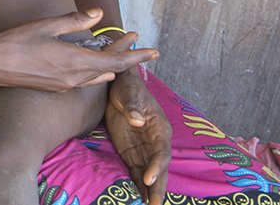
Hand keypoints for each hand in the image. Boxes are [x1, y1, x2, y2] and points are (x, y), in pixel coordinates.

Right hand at [0, 9, 157, 90]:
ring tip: (125, 51)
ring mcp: (64, 84)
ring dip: (113, 63)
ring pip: (97, 75)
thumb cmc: (15, 41)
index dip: (136, 54)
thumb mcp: (46, 25)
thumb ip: (75, 20)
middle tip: (146, 49)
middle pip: (111, 69)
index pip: (116, 60)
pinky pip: (84, 79)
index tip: (153, 50)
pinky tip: (98, 64)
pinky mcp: (55, 86)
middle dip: (130, 57)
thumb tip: (99, 14)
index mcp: (75, 61)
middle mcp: (74, 77)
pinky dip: (96, 69)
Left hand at [105, 51, 170, 204]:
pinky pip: (136, 172)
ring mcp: (143, 150)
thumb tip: (137, 120)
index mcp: (160, 128)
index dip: (157, 166)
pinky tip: (139, 198)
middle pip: (160, 168)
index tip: (149, 178)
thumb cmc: (127, 88)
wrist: (117, 86)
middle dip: (158, 187)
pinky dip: (138, 185)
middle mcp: (155, 142)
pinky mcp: (131, 153)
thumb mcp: (129, 94)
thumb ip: (133, 107)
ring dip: (150, 191)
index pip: (162, 151)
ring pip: (149, 174)